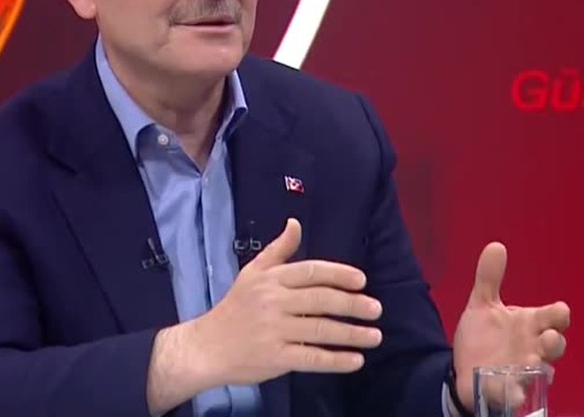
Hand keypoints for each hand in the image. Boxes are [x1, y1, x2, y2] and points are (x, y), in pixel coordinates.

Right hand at [188, 218, 383, 387]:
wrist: (206, 346)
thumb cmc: (234, 308)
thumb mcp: (252, 273)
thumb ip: (278, 250)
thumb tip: (295, 223)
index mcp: (270, 279)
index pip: (311, 272)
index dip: (339, 275)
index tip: (362, 281)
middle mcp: (273, 302)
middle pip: (321, 300)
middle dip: (353, 305)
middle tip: (376, 309)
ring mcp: (274, 331)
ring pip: (321, 330)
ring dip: (352, 334)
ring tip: (375, 336)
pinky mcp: (275, 358)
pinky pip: (312, 358)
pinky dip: (336, 360)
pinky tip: (356, 360)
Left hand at [451, 242, 570, 411]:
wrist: (463, 367)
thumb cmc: (484, 335)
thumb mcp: (482, 304)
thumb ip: (489, 277)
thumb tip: (495, 245)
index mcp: (530, 324)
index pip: (556, 317)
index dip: (559, 314)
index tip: (557, 312)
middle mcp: (533, 347)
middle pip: (557, 345)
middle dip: (556, 342)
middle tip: (548, 337)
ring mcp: (524, 370)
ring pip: (544, 371)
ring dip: (541, 366)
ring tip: (532, 361)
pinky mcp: (510, 390)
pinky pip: (519, 394)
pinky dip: (517, 393)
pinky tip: (512, 391)